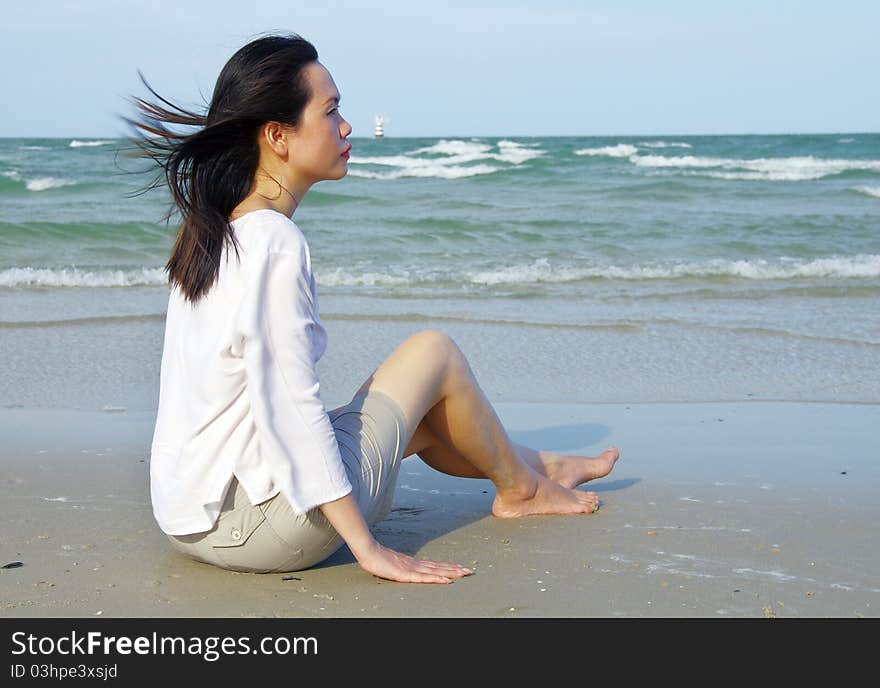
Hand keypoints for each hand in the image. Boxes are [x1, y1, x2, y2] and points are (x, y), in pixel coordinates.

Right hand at [356, 540, 472, 583]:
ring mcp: (412, 569)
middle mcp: (416, 565)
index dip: (448, 566)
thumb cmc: (378, 558)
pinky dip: (437, 579)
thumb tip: (405, 570)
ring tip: (463, 573)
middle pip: (439, 567)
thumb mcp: (393, 564)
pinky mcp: (406, 574)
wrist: (369, 551)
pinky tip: (446, 581)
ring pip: (436, 572)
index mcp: (414, 563)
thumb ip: (401, 567)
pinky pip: (425, 578)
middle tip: (469, 571)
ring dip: (451, 573)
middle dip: (455, 569)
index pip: (435, 565)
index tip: (460, 567)